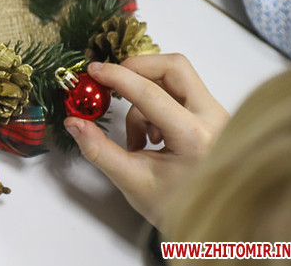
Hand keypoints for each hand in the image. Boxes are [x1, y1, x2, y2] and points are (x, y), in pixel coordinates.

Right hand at [63, 54, 228, 229]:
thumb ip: (99, 149)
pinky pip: (180, 90)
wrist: (210, 224)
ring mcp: (217, 115)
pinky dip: (156, 101)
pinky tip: (150, 136)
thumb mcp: (132, 180)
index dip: (117, 77)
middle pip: (174, 67)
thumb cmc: (175, 206)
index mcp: (195, 138)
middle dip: (137, 68)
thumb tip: (73, 122)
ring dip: (146, 92)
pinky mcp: (212, 115)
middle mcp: (214, 119)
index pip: (150, 94)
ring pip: (176, 77)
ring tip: (137, 136)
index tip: (92, 71)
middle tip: (112, 83)